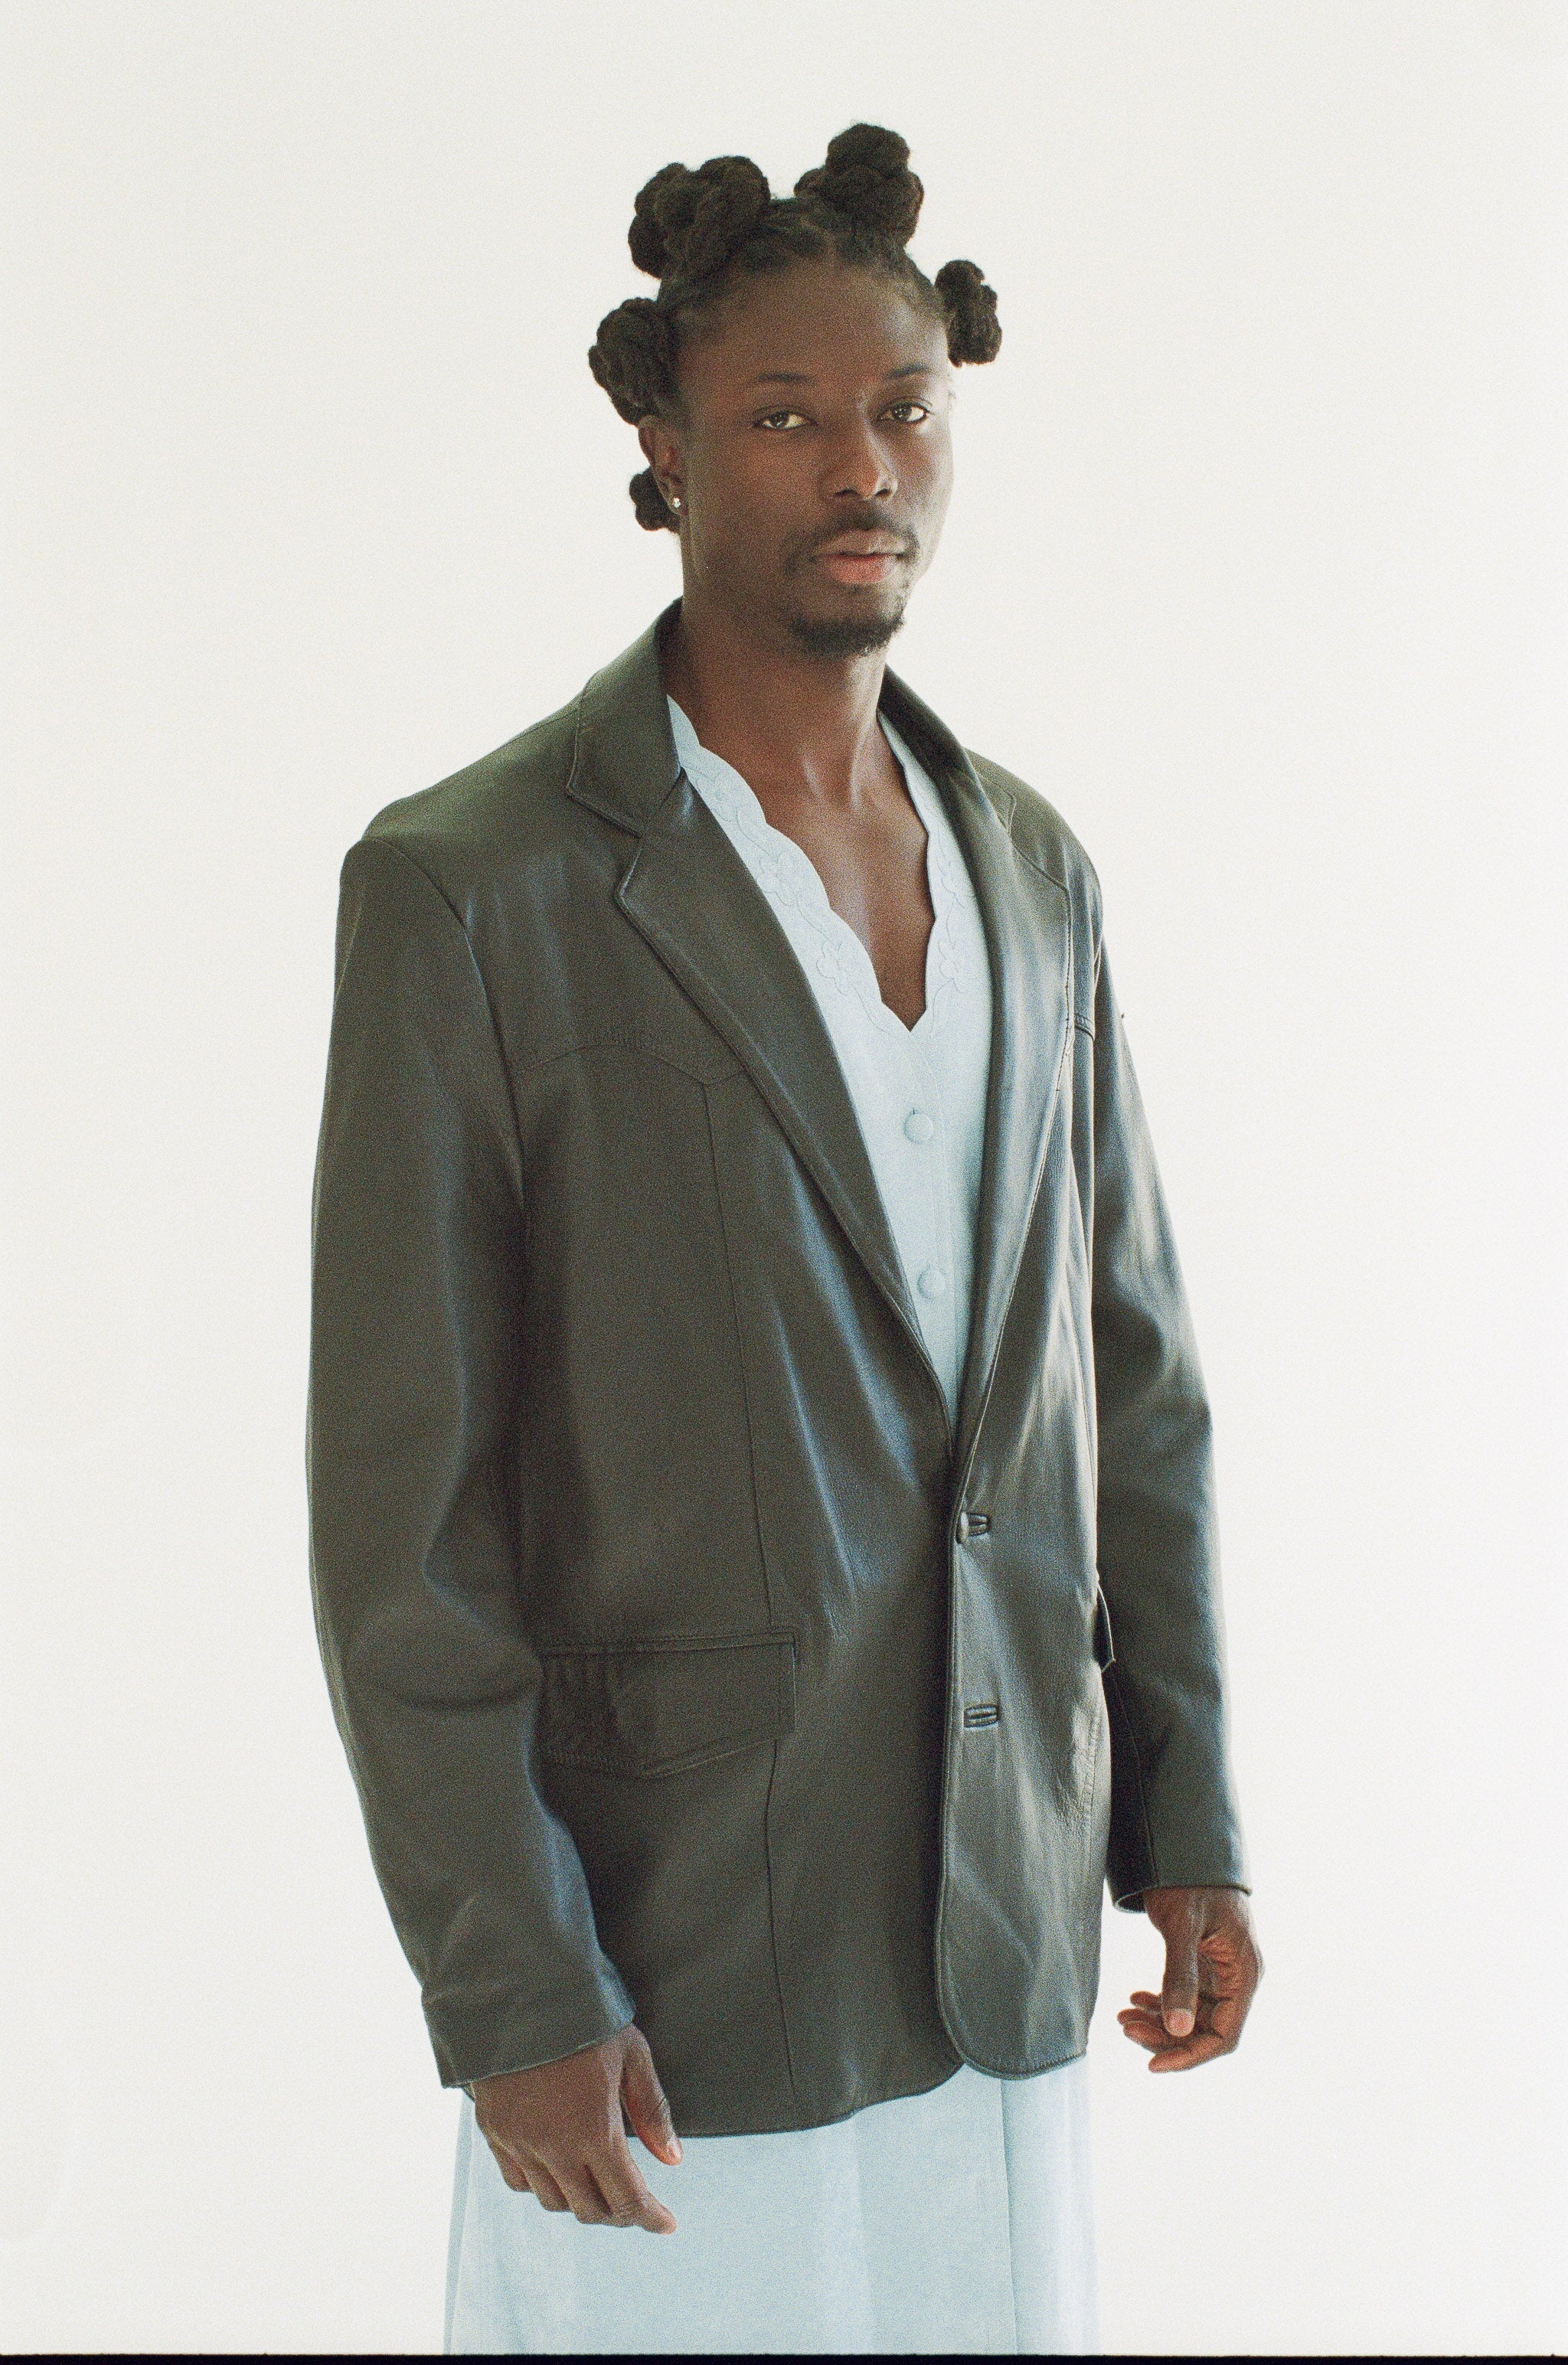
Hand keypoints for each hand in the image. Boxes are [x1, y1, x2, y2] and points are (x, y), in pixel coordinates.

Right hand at [470, 2021, 683, 2231]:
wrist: (520, 1993)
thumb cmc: (584, 2020)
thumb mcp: (631, 2056)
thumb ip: (652, 2111)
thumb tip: (672, 2158)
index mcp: (595, 2130)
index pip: (627, 2197)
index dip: (650, 2217)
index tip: (664, 2223)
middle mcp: (554, 2147)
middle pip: (590, 2209)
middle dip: (619, 2213)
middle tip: (635, 2201)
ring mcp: (520, 2143)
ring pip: (553, 2201)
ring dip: (580, 2202)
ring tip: (597, 2184)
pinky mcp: (494, 2132)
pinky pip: (518, 2181)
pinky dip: (541, 2185)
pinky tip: (556, 2168)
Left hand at [1117, 1884, 1261, 2071]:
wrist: (1186, 1847)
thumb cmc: (1192, 1880)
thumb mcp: (1183, 1926)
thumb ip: (1180, 1976)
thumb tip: (1176, 2029)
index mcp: (1243, 1973)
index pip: (1224, 2035)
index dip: (1190, 2055)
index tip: (1153, 2064)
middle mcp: (1236, 1977)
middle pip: (1204, 2029)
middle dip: (1165, 2036)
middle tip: (1125, 2027)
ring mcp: (1219, 1971)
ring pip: (1190, 2015)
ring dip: (1158, 2021)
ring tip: (1123, 2016)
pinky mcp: (1203, 1963)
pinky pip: (1184, 1997)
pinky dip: (1159, 2002)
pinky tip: (1134, 1999)